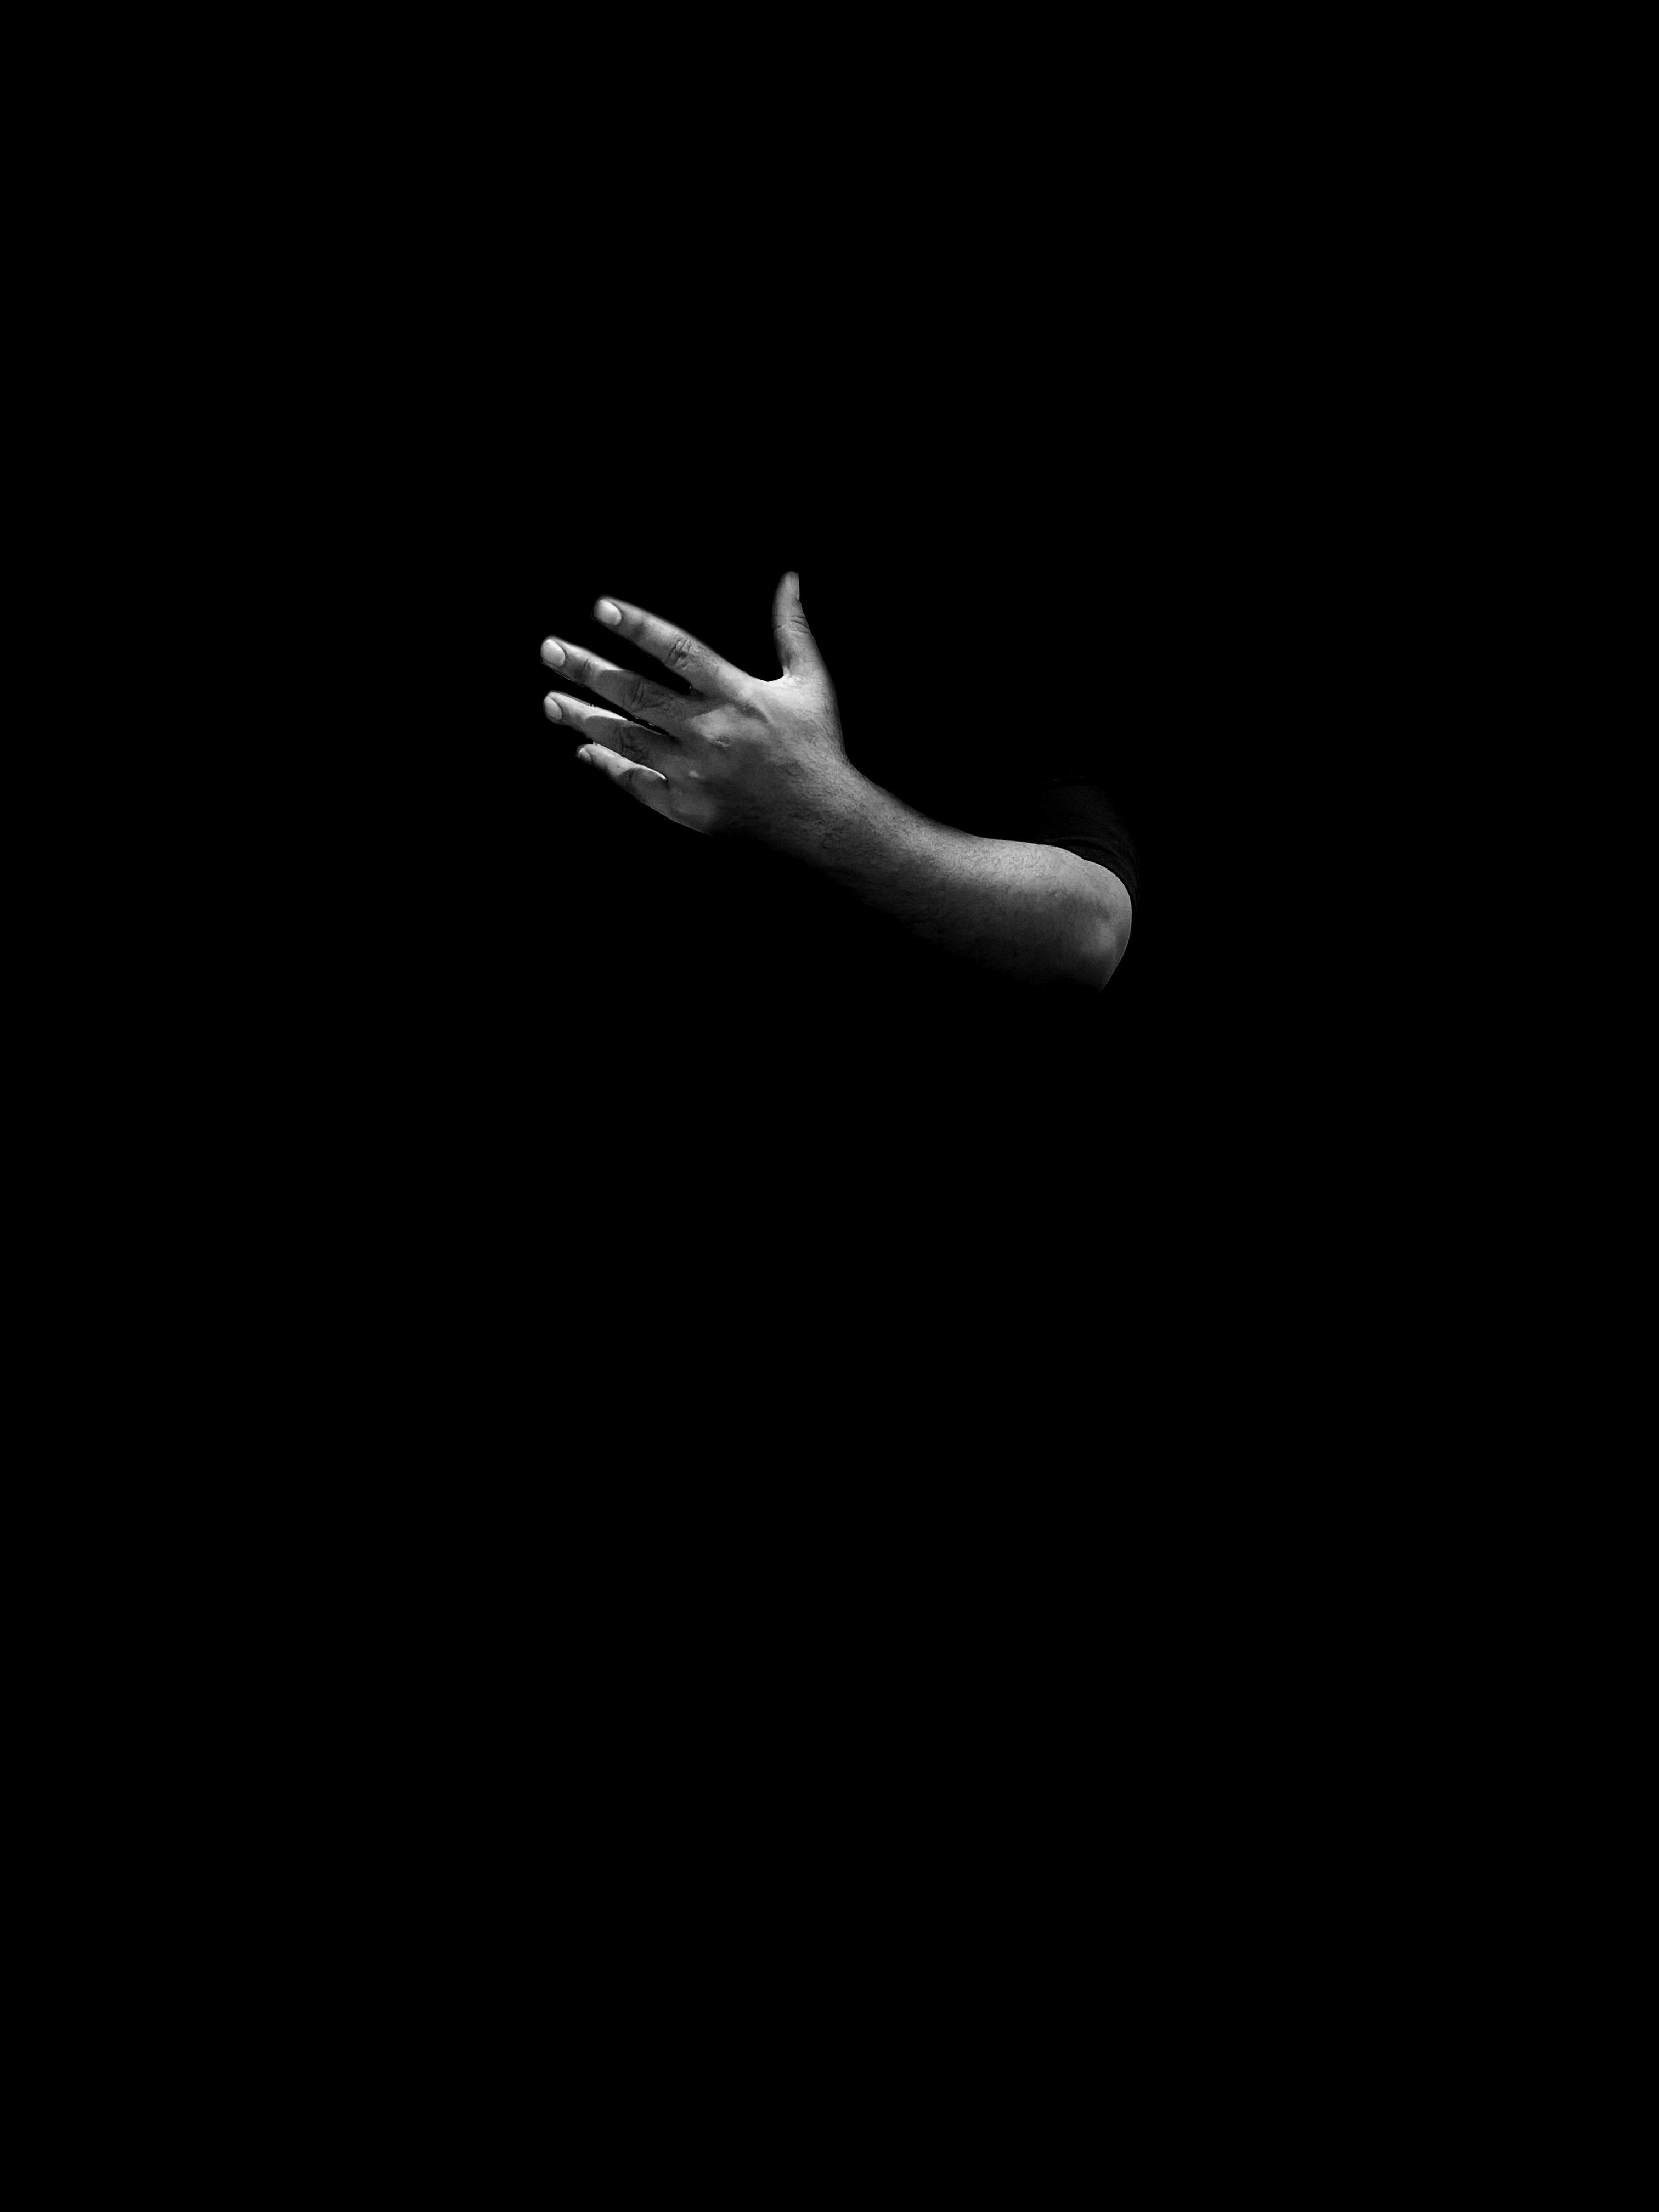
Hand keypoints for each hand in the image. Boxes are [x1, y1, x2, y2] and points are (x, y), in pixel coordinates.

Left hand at [541, 573, 854, 845]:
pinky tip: (583, 749)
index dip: (638, 627)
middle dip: (587, 670)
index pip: (678, 650)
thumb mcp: (811, 684)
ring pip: (624, 739)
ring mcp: (693, 773)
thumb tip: (789, 578)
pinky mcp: (685, 808)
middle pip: (635, 694)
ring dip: (583, 718)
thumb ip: (792, 630)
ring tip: (550, 701)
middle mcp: (708, 732)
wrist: (822, 821)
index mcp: (736, 695)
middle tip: (550, 650)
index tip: (602, 609)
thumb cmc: (817, 747)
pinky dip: (607, 765)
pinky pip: (635, 783)